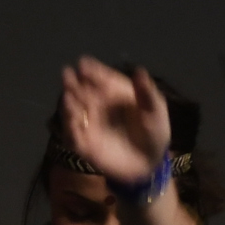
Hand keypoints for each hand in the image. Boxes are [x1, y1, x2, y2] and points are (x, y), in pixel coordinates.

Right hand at [58, 59, 169, 182]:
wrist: (150, 161)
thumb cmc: (154, 131)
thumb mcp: (155, 111)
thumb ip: (146, 93)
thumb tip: (139, 70)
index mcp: (112, 93)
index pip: (99, 79)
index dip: (91, 71)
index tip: (84, 63)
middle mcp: (96, 105)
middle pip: (80, 91)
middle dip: (73, 82)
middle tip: (68, 73)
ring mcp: (88, 124)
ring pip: (73, 111)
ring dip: (68, 102)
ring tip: (68, 95)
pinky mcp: (84, 143)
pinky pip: (73, 135)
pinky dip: (70, 127)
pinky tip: (71, 119)